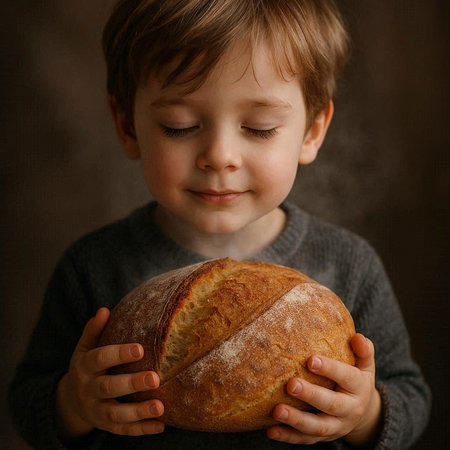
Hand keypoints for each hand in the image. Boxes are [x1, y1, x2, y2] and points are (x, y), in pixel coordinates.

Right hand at [55, 307, 164, 437]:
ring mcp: (96, 410)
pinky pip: (123, 430)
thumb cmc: (86, 366)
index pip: (100, 358)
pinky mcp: (106, 426)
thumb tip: (104, 310)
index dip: (119, 354)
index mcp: (85, 366)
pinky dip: (141, 429)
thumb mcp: (85, 349)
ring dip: (138, 412)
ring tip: (160, 407)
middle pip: (108, 388)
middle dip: (131, 384)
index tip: (140, 349)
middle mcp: (88, 389)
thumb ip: (93, 331)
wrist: (70, 401)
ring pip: (115, 414)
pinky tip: (161, 425)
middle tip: (154, 378)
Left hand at [267, 333, 381, 445]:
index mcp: (359, 387)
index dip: (330, 369)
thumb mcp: (365, 366)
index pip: (347, 377)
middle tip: (291, 384)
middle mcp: (349, 410)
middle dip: (310, 395)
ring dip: (296, 420)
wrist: (365, 414)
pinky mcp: (322, 438)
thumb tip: (358, 337)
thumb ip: (364, 351)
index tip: (311, 360)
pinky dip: (288, 436)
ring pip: (317, 427)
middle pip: (331, 404)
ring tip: (277, 410)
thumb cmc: (357, 380)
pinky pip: (305, 440)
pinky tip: (271, 430)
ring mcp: (336, 426)